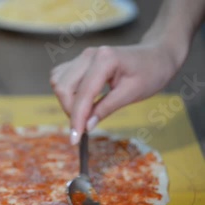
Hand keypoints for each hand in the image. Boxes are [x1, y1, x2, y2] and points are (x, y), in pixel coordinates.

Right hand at [50, 43, 180, 144]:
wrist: (156, 56)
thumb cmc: (150, 73)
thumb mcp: (132, 94)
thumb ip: (106, 108)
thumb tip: (86, 126)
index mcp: (105, 59)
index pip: (83, 94)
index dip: (77, 118)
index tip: (75, 139)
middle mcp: (89, 55)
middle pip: (63, 87)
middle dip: (69, 110)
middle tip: (83, 126)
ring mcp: (82, 57)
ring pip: (58, 82)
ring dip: (66, 101)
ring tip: (84, 112)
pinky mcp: (78, 61)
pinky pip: (61, 77)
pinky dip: (66, 93)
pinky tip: (80, 101)